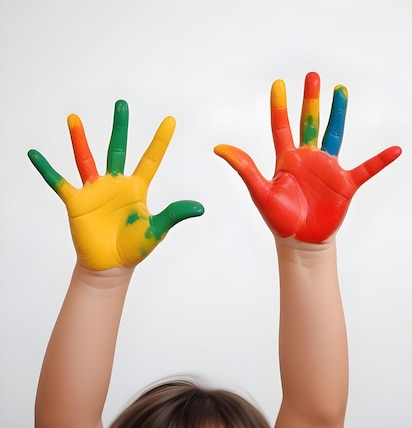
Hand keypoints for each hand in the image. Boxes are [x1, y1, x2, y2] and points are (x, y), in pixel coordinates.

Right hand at [28, 100, 203, 269]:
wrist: (111, 266)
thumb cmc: (134, 247)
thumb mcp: (157, 230)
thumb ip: (174, 215)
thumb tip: (200, 208)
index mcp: (137, 188)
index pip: (150, 159)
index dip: (160, 140)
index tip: (170, 120)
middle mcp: (116, 183)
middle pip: (118, 149)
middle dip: (121, 127)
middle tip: (122, 104)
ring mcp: (95, 191)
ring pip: (86, 159)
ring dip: (80, 139)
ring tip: (74, 118)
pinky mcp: (76, 202)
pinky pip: (59, 182)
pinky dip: (47, 169)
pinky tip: (34, 154)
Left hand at [214, 72, 401, 242]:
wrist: (300, 242)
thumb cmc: (279, 219)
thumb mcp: (260, 192)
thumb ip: (245, 168)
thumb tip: (219, 148)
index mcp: (286, 159)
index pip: (281, 128)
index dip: (279, 107)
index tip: (278, 84)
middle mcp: (308, 158)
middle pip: (310, 123)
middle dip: (311, 100)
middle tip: (313, 76)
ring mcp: (328, 169)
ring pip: (335, 135)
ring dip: (338, 113)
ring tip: (341, 89)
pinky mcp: (345, 184)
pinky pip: (366, 169)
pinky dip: (380, 161)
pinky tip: (395, 149)